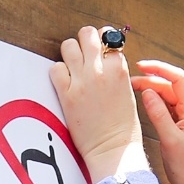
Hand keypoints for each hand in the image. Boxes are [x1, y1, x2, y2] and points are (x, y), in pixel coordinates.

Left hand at [50, 26, 148, 182]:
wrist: (112, 150)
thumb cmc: (123, 126)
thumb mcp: (128, 92)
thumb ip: (116, 72)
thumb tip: (105, 59)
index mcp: (120, 69)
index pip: (109, 38)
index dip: (104, 42)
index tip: (101, 50)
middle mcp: (100, 70)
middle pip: (87, 34)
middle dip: (86, 40)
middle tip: (85, 52)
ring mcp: (81, 81)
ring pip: (69, 46)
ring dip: (70, 53)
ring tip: (73, 65)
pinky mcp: (66, 95)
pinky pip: (55, 69)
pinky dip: (59, 72)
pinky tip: (65, 81)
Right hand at [133, 60, 183, 183]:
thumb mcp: (170, 140)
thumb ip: (158, 114)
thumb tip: (147, 92)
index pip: (178, 79)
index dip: (160, 69)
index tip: (141, 66)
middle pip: (170, 86)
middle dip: (150, 80)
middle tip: (129, 81)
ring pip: (167, 95)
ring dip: (151, 90)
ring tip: (131, 89)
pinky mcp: (180, 122)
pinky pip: (166, 105)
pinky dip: (153, 101)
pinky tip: (142, 101)